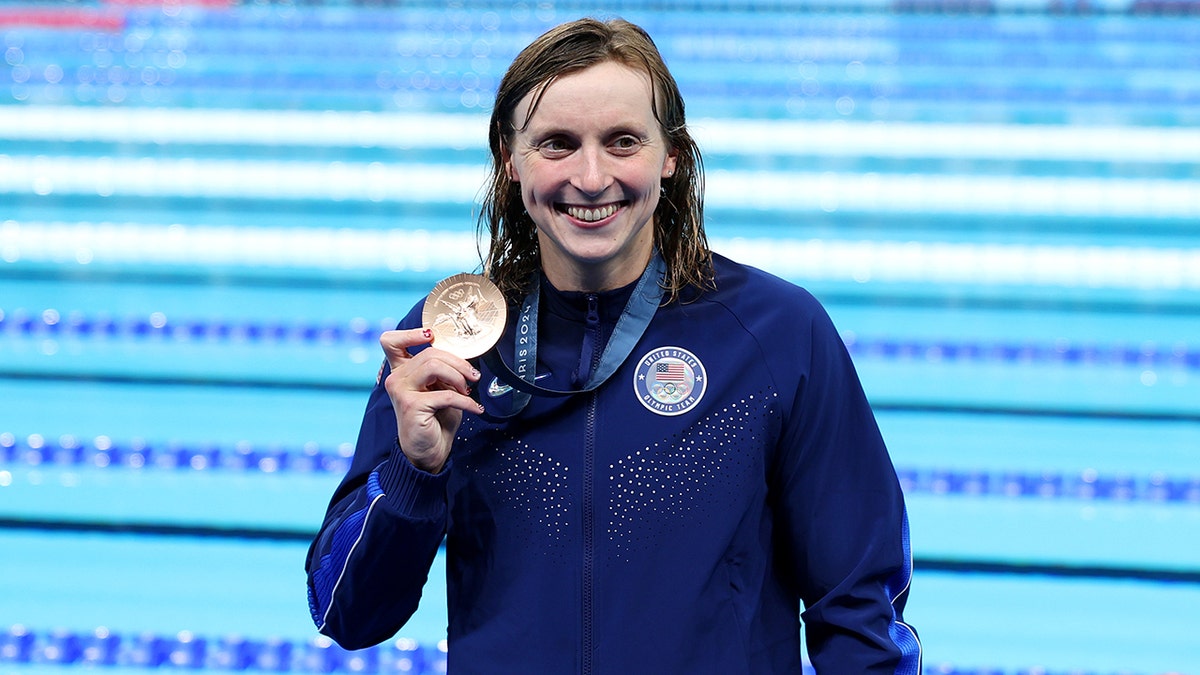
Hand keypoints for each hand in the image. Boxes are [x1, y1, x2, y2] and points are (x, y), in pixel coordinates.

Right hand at [380, 327, 482, 473]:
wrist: (429, 452)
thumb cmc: (436, 420)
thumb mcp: (441, 389)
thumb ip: (443, 371)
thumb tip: (462, 358)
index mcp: (401, 371)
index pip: (391, 341)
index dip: (410, 333)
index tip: (432, 336)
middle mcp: (396, 378)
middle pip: (429, 353)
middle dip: (458, 362)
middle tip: (473, 377)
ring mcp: (400, 390)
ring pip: (434, 366)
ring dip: (459, 376)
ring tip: (469, 389)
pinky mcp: (410, 405)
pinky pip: (446, 394)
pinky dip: (467, 401)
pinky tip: (475, 408)